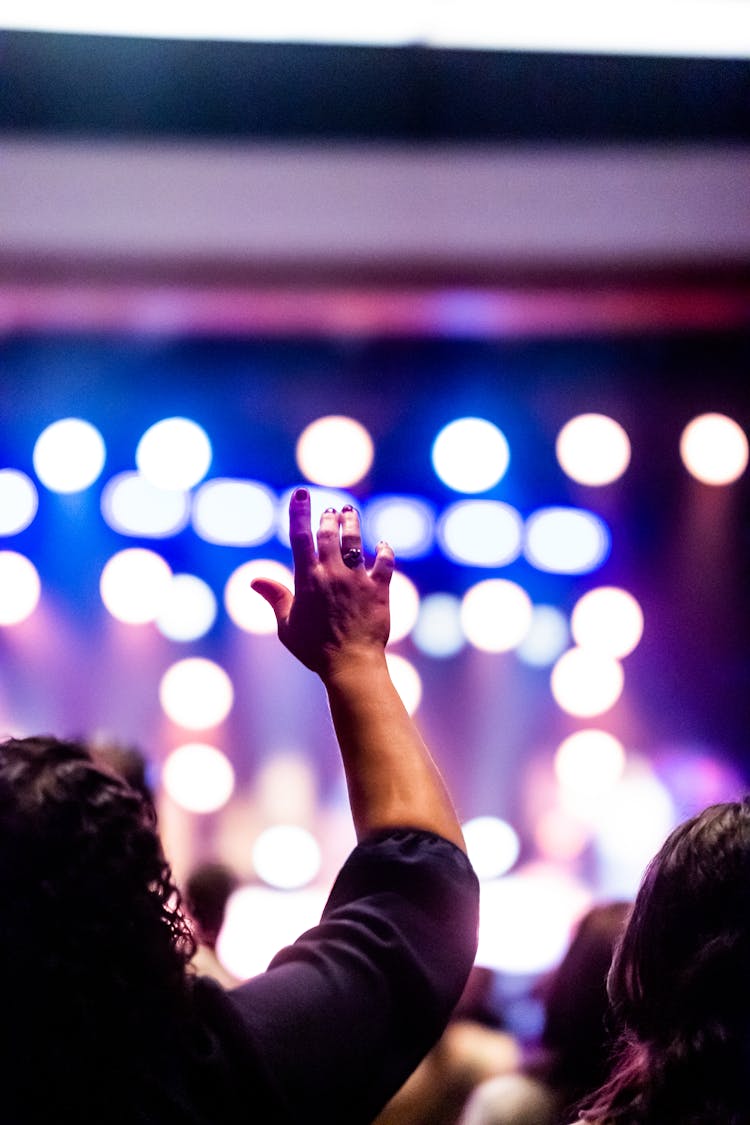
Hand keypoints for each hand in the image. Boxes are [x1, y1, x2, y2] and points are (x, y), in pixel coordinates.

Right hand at [251, 489, 393, 678]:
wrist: (350, 664)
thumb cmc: (314, 649)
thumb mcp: (286, 625)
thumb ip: (274, 597)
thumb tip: (253, 580)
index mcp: (307, 579)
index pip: (300, 537)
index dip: (299, 512)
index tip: (301, 494)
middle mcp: (333, 573)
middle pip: (330, 534)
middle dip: (330, 517)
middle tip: (332, 510)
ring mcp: (358, 579)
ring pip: (356, 542)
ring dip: (353, 524)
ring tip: (351, 513)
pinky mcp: (379, 589)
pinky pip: (385, 562)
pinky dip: (385, 551)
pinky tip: (383, 545)